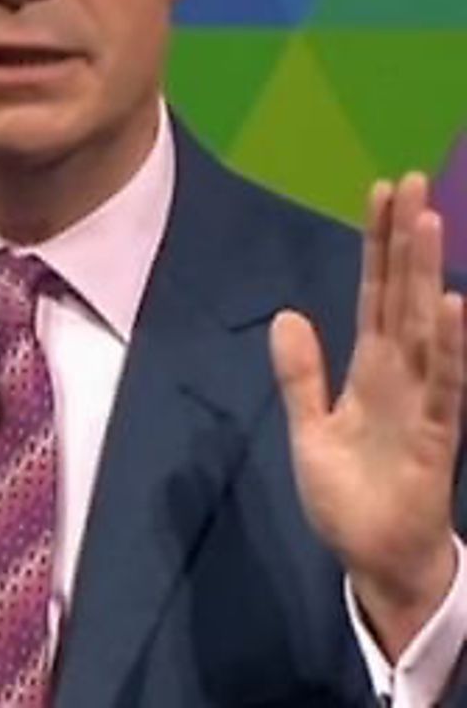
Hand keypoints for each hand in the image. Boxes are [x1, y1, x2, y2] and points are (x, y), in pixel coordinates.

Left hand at [272, 173, 465, 658]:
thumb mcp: (309, 428)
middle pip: (403, 294)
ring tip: (429, 221)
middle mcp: (403, 375)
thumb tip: (287, 316)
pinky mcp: (437, 437)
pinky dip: (451, 346)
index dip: (376, 245)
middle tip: (411, 180)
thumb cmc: (350, 496)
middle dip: (406, 239)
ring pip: (427, 325)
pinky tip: (453, 306)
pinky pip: (446, 385)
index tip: (380, 192)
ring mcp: (424, 402)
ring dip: (427, 274)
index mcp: (371, 370)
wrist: (377, 558)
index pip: (374, 293)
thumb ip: (300, 375)